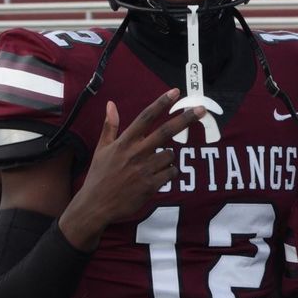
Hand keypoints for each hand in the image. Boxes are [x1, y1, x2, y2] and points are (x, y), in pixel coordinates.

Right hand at [59, 89, 203, 249]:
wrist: (96, 205)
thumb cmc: (99, 176)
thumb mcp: (101, 149)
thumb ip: (110, 126)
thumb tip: (110, 104)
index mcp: (124, 142)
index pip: (146, 117)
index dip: (161, 103)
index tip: (175, 92)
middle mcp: (136, 153)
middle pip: (166, 131)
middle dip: (186, 119)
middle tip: (201, 110)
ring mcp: (144, 170)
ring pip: (170, 155)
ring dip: (169, 157)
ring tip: (155, 165)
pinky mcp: (151, 186)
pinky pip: (171, 174)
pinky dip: (169, 173)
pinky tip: (158, 176)